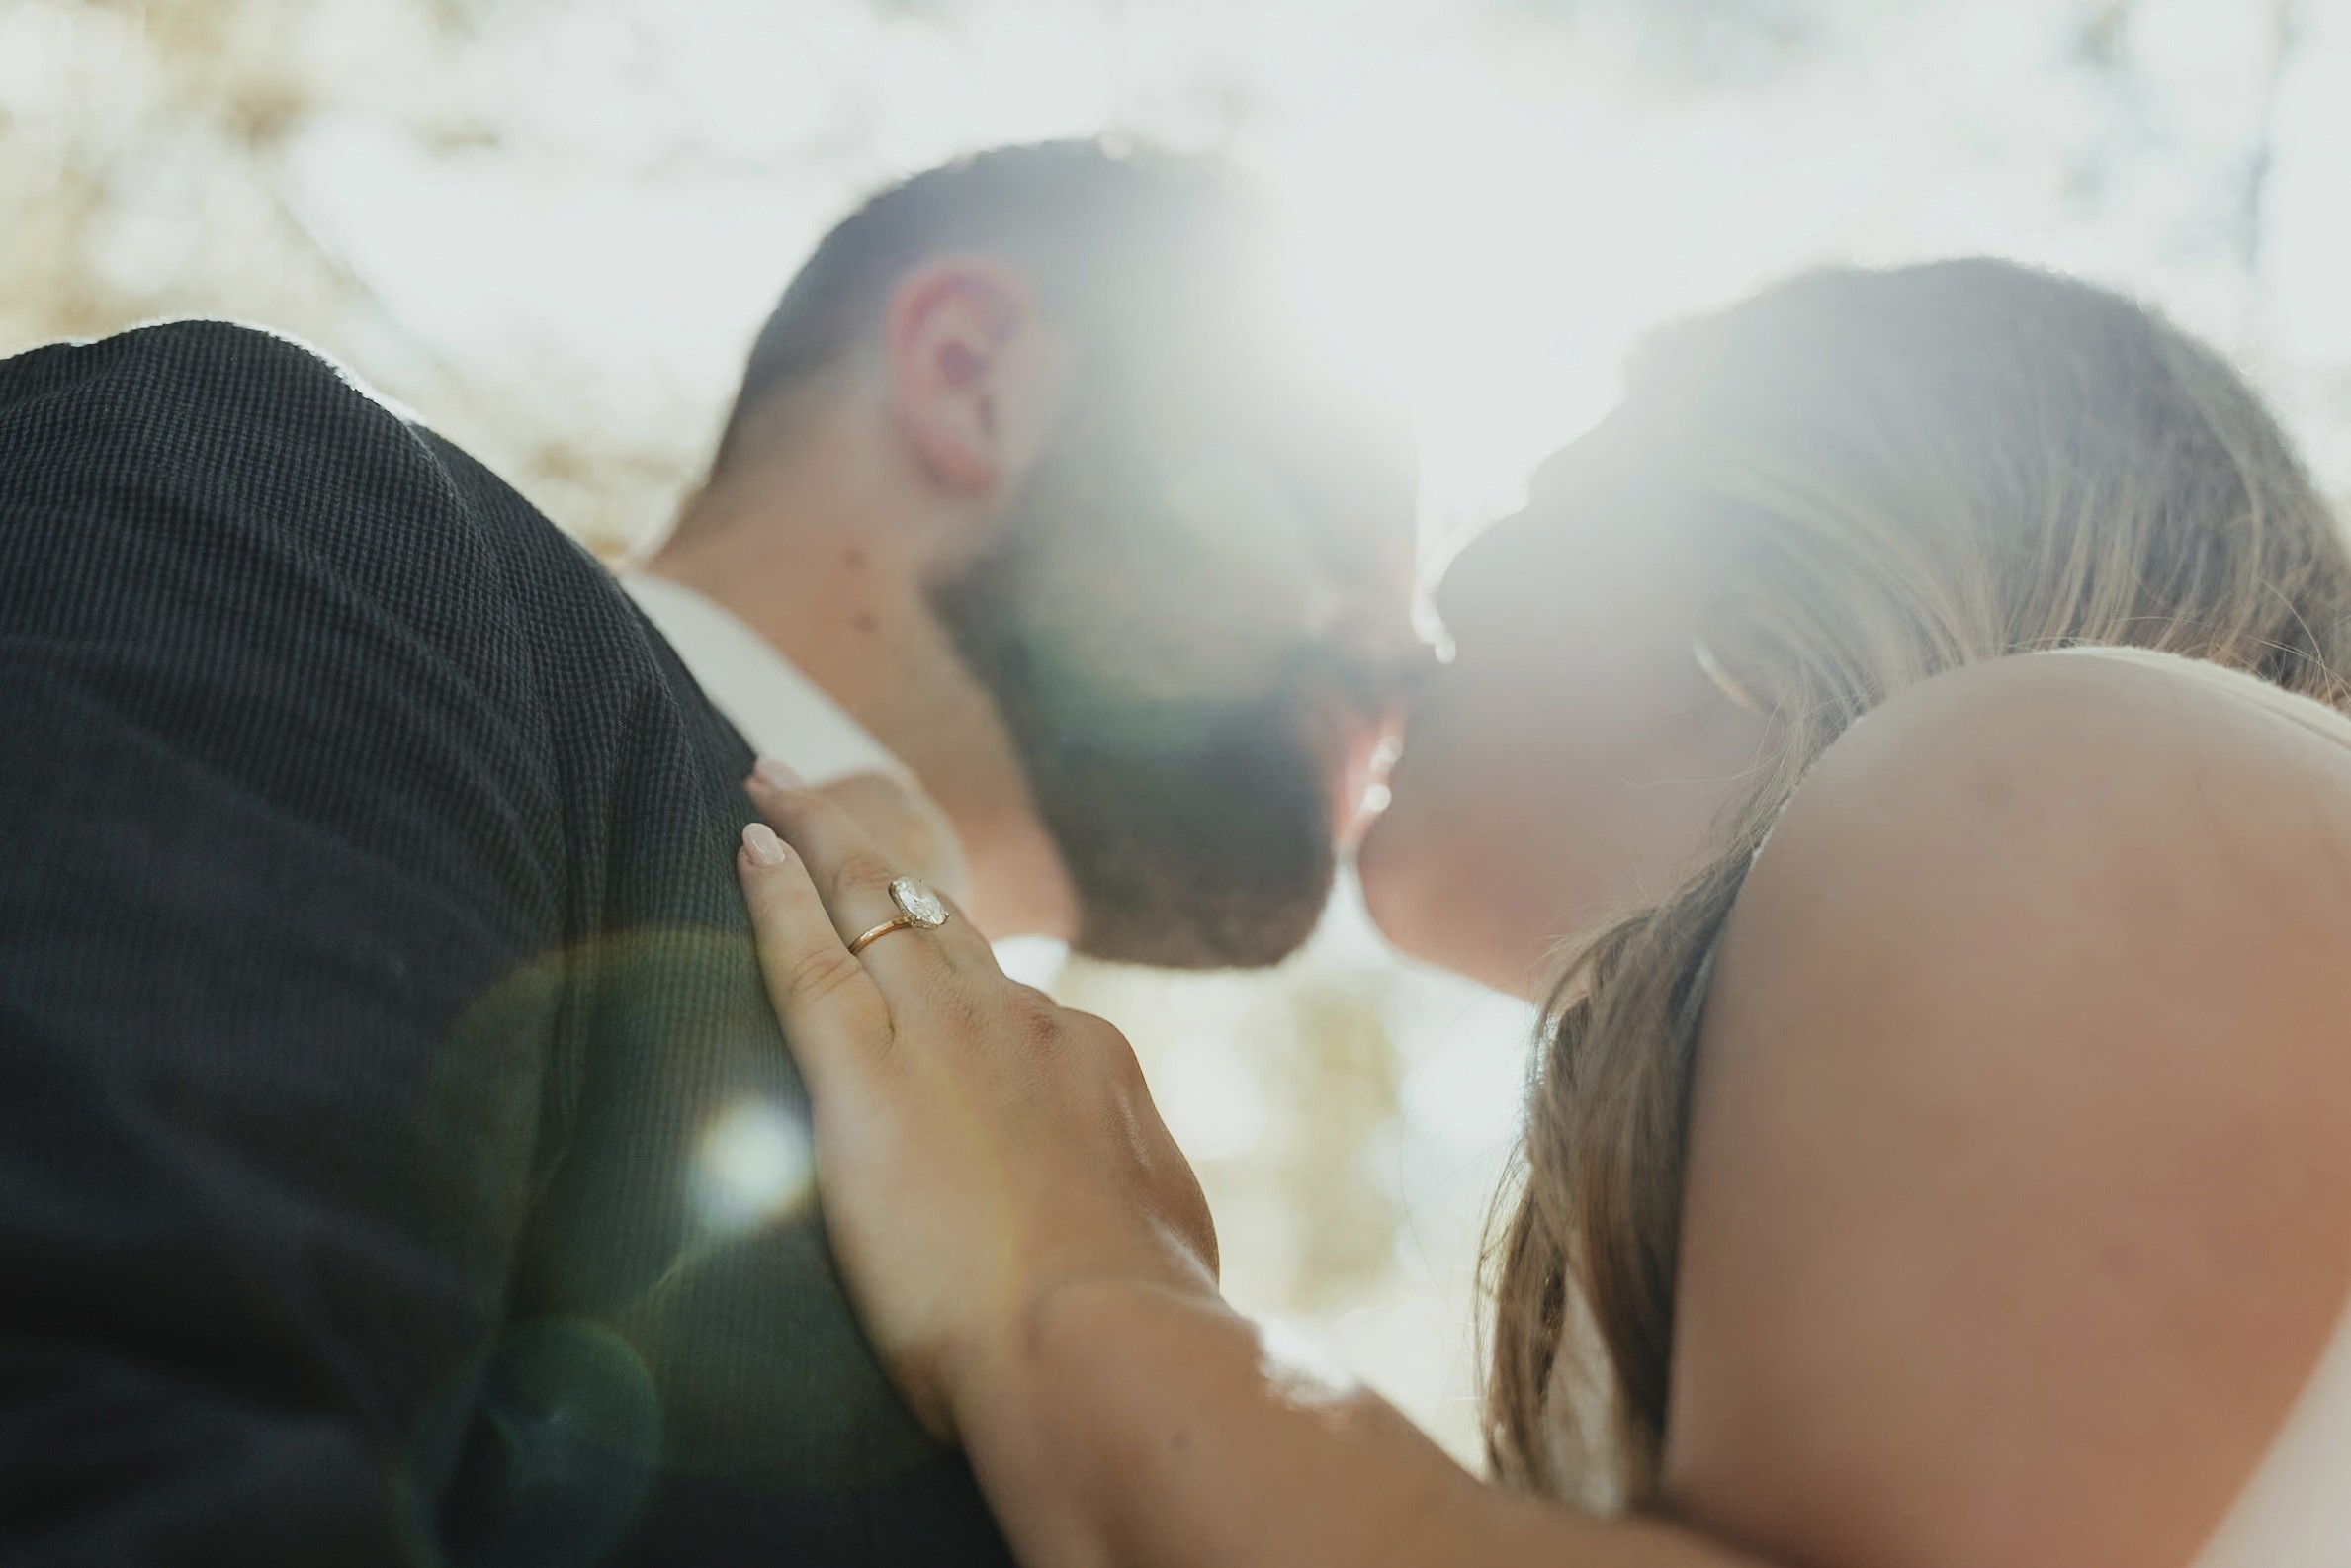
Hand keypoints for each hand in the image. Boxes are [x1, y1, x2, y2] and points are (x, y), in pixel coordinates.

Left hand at [736, 761, 1218, 1441]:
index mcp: (1091, 1063)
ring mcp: (945, 1040)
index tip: (924, 940)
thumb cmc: (1144, 1323)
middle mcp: (1021, 1025)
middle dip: (872, 849)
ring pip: (874, 904)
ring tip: (770, 786)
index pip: (1009, 998)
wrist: (1104, 1349)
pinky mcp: (867, 1080)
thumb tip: (1145, 1216)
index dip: (954, 964)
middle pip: (933, 913)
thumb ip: (1136, 1200)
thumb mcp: (1162, 1238)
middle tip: (820, 793)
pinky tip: (746, 846)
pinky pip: (809, 962)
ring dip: (820, 839)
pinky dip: (775, 897)